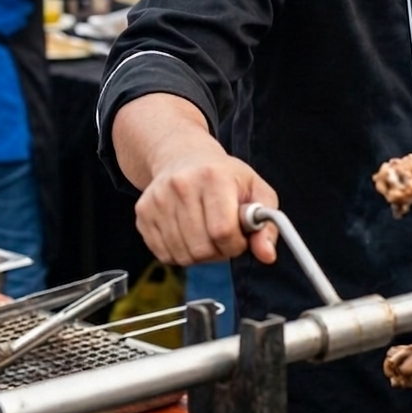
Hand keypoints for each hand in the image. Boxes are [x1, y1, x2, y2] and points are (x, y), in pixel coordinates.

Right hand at [135, 151, 279, 267]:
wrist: (183, 157)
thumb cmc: (225, 176)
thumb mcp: (256, 190)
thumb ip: (267, 225)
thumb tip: (267, 255)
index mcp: (213, 177)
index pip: (223, 231)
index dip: (235, 244)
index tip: (239, 237)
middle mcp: (181, 185)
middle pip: (201, 248)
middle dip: (219, 251)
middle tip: (223, 236)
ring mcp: (158, 199)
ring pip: (183, 255)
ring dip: (200, 254)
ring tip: (206, 233)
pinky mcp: (143, 213)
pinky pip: (164, 254)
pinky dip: (180, 253)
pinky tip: (188, 233)